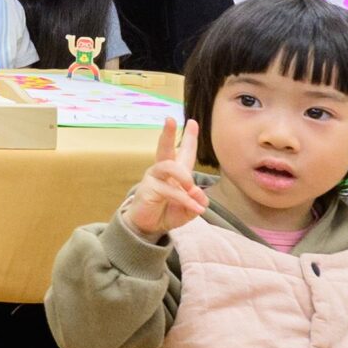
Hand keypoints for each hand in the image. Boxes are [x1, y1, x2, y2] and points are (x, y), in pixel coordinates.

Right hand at [124, 117, 208, 238]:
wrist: (149, 227)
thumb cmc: (168, 213)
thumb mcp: (190, 209)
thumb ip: (198, 201)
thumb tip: (198, 193)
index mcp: (175, 173)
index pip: (183, 152)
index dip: (188, 138)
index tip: (192, 122)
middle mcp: (163, 171)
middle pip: (165, 148)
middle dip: (168, 133)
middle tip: (170, 119)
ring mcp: (154, 178)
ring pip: (170, 166)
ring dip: (185, 178)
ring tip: (192, 189)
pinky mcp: (149, 188)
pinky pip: (170, 190)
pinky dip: (185, 199)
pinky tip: (194, 208)